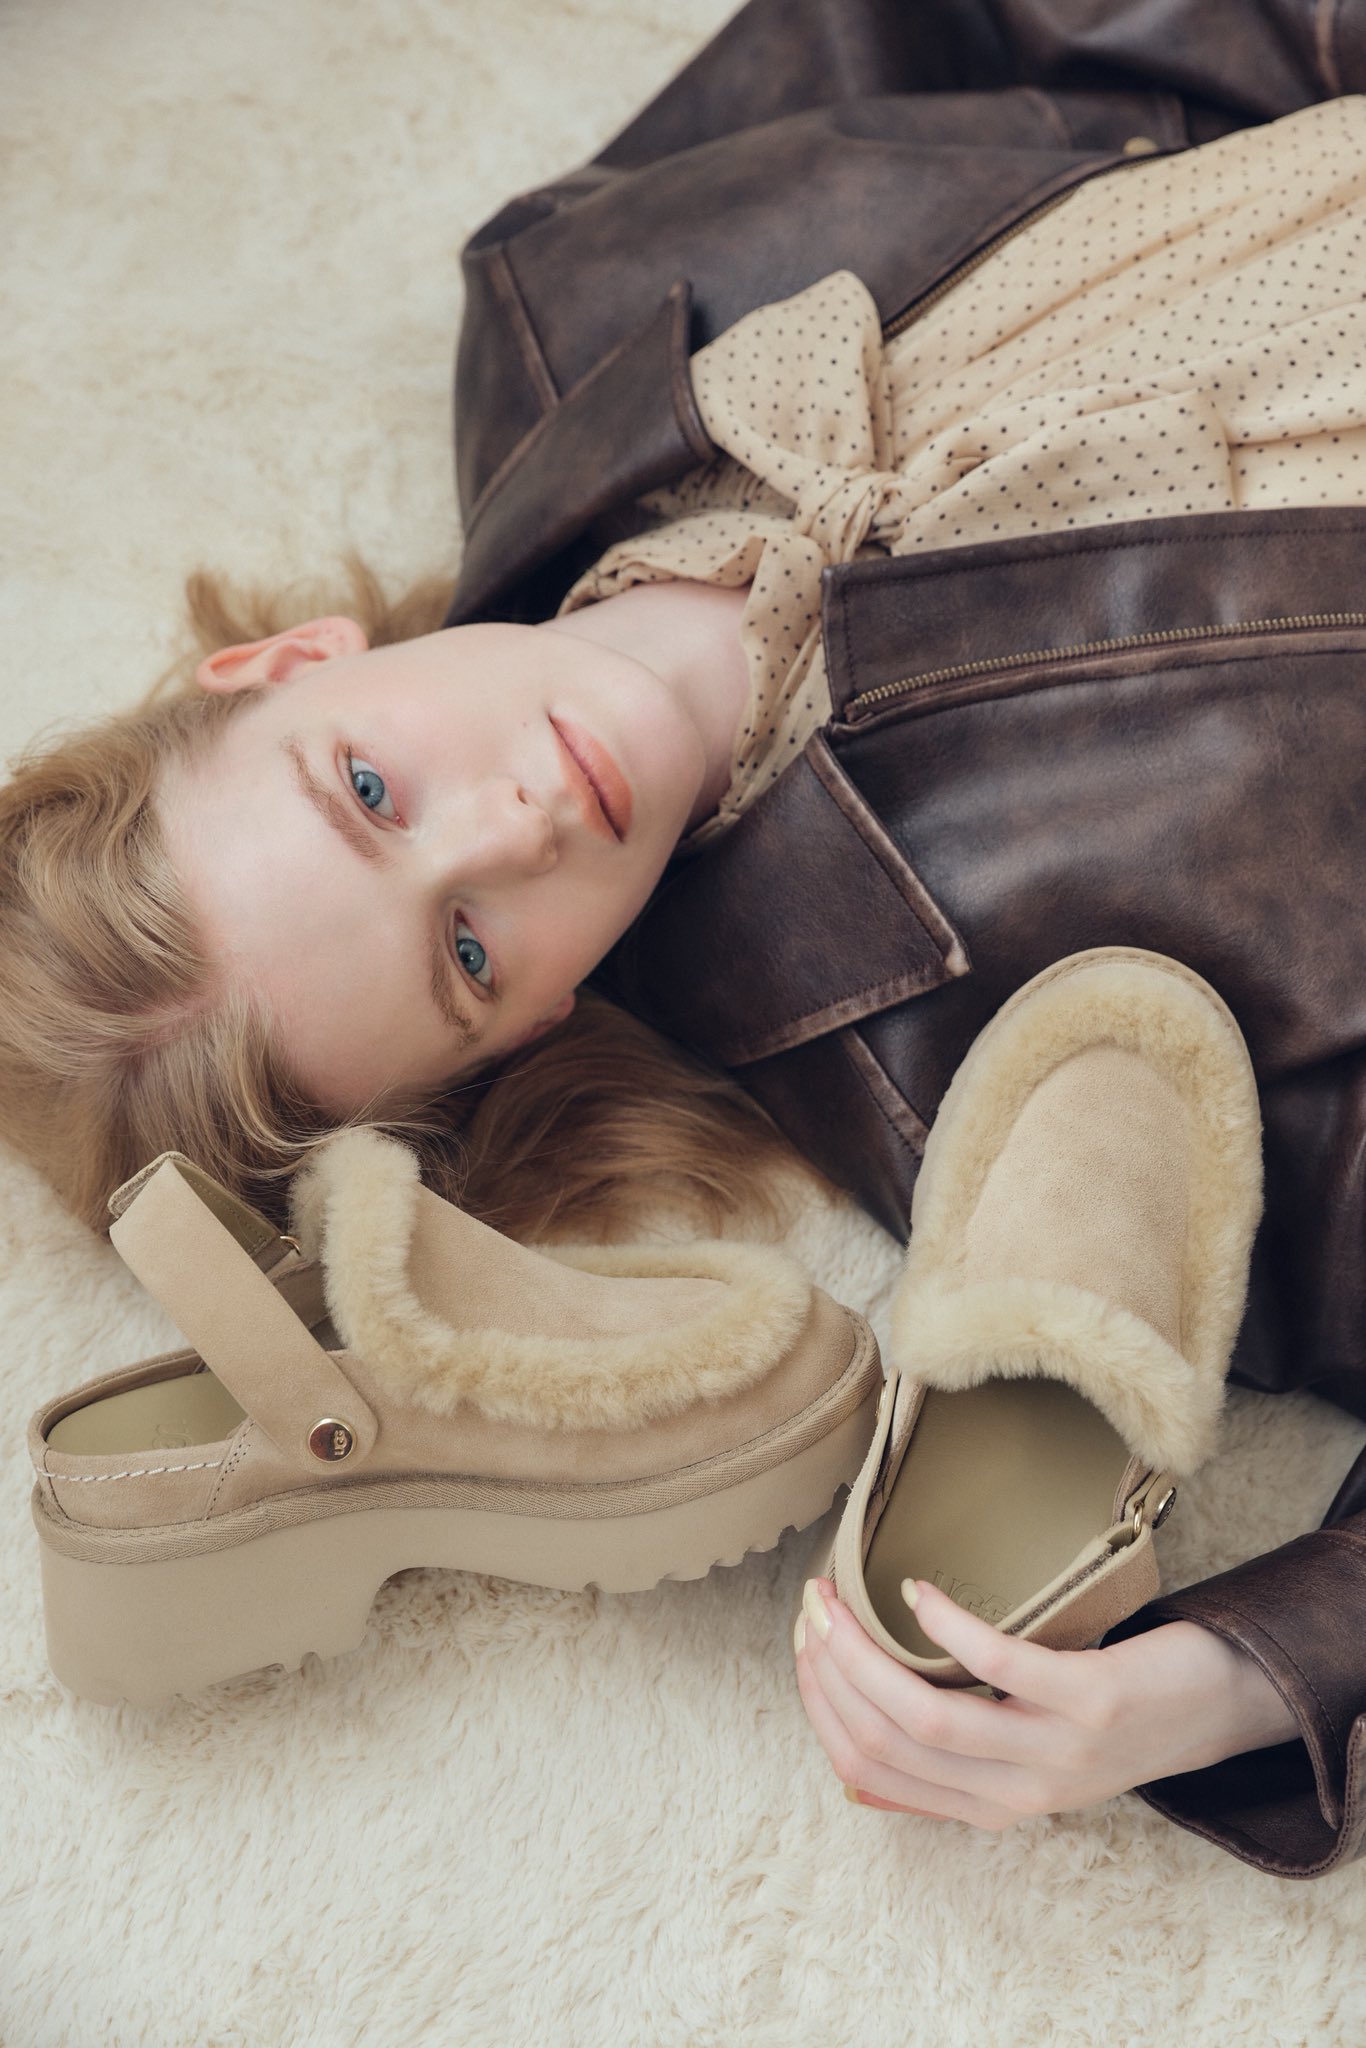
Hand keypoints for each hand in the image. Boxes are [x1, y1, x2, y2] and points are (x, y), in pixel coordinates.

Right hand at [794, 1574, 1301, 1825]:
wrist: (1213, 1708)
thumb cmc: (1106, 1716)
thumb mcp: (1023, 1756)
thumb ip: (953, 1762)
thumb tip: (858, 1759)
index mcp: (985, 1806)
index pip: (870, 1768)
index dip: (822, 1705)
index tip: (804, 1644)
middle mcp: (1014, 1792)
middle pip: (887, 1739)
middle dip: (830, 1669)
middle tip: (812, 1608)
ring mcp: (1053, 1752)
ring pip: (927, 1714)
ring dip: (866, 1652)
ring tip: (841, 1599)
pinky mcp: (1090, 1703)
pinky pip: (1001, 1668)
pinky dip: (948, 1626)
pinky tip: (920, 1592)